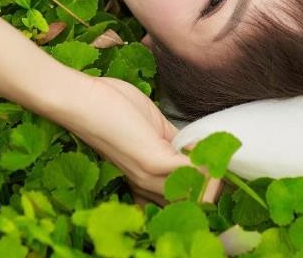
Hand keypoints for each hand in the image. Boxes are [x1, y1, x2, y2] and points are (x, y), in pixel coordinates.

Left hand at [64, 75, 222, 206]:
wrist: (82, 98)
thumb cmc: (111, 107)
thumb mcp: (151, 130)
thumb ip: (174, 142)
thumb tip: (200, 145)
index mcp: (145, 181)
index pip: (184, 201)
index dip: (207, 186)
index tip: (217, 165)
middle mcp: (146, 186)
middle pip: (196, 202)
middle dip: (216, 183)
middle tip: (220, 158)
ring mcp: (149, 176)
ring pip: (199, 193)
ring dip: (215, 172)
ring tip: (214, 150)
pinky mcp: (153, 161)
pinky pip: (194, 173)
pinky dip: (207, 160)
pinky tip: (203, 144)